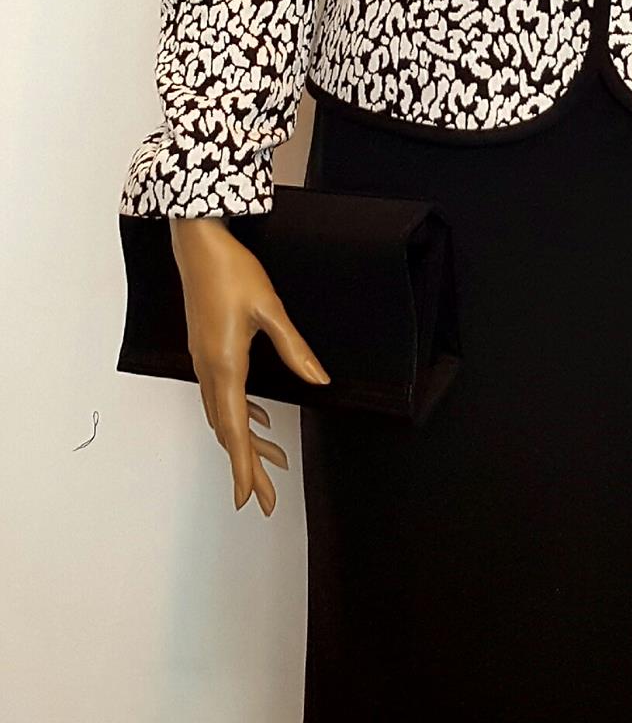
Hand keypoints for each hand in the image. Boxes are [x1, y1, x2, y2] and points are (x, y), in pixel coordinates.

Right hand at [170, 216, 331, 513]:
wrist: (197, 244)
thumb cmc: (233, 272)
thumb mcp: (270, 309)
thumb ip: (295, 348)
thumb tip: (320, 381)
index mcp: (226, 365)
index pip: (235, 429)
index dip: (244, 467)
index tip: (249, 500)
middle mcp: (210, 369)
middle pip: (228, 430)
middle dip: (248, 465)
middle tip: (265, 499)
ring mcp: (204, 360)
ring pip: (223, 415)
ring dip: (246, 440)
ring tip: (274, 461)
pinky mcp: (206, 350)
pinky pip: (221, 395)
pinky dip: (239, 414)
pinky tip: (260, 418)